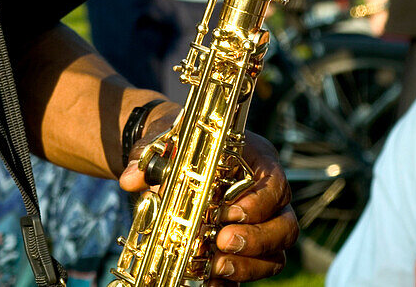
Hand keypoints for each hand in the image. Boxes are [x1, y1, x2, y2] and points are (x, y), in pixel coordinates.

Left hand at [121, 126, 297, 282]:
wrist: (171, 156)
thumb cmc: (178, 144)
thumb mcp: (164, 143)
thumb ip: (149, 157)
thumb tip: (131, 178)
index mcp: (256, 160)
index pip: (274, 183)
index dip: (258, 203)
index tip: (228, 214)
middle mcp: (266, 196)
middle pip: (284, 225)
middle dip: (257, 240)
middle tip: (223, 243)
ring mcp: (260, 225)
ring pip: (274, 254)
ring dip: (247, 266)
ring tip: (214, 266)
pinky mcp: (246, 249)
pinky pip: (251, 271)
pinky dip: (233, 280)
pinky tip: (207, 280)